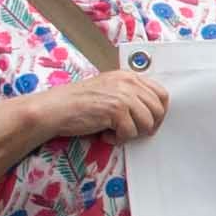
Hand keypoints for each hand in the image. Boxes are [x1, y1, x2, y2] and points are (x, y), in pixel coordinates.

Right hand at [41, 68, 167, 146]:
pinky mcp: (116, 110)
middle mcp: (128, 83)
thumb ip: (129, 94)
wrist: (54, 108)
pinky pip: (130, 132)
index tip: (149, 122)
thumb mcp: (109, 90)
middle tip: (130, 131)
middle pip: (158, 110)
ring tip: (114, 132)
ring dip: (132, 133)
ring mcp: (123, 95)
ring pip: (147, 123)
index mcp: (128, 76)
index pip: (161, 94)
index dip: (159, 112)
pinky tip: (104, 135)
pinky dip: (118, 139)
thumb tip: (151, 112)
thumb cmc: (78, 103)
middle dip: (148, 126)